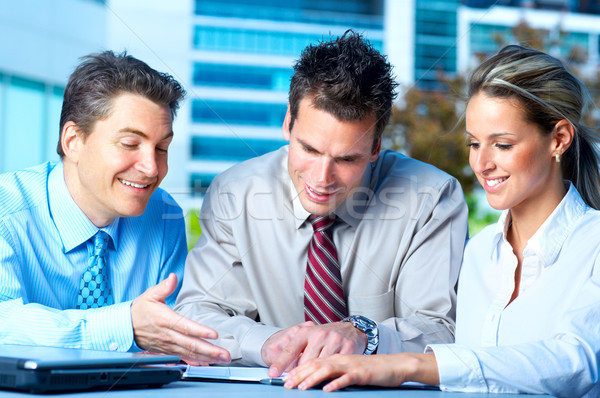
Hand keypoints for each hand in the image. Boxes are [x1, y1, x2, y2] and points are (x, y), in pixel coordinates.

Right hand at [131, 273, 230, 365]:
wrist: (125, 326)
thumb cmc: (140, 310)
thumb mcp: (150, 294)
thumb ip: (164, 287)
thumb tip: (173, 277)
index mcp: (165, 320)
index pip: (186, 327)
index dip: (200, 331)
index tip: (214, 334)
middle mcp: (168, 335)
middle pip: (191, 344)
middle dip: (210, 350)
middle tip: (225, 354)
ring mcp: (168, 345)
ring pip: (189, 353)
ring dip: (207, 357)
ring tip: (221, 359)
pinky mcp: (168, 351)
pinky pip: (183, 358)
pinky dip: (196, 362)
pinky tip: (207, 364)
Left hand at [261, 321, 366, 376]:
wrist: (352, 329)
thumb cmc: (327, 336)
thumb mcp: (309, 337)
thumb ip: (296, 348)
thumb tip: (279, 363)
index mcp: (308, 331)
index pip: (291, 349)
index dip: (281, 362)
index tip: (273, 374)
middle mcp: (321, 335)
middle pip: (306, 360)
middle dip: (296, 374)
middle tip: (288, 384)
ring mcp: (336, 341)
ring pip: (321, 365)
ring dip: (311, 378)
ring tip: (302, 386)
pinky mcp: (349, 349)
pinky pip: (339, 367)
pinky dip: (332, 380)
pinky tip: (325, 387)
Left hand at [283, 353, 439, 391]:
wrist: (394, 364)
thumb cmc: (370, 369)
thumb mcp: (348, 368)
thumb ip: (333, 372)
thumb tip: (316, 381)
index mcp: (335, 357)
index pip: (312, 361)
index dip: (297, 369)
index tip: (285, 379)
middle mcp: (340, 358)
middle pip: (315, 364)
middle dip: (299, 375)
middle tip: (286, 385)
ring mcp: (351, 365)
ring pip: (327, 369)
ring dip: (312, 379)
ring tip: (300, 387)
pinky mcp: (362, 373)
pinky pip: (347, 378)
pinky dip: (336, 384)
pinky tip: (327, 390)